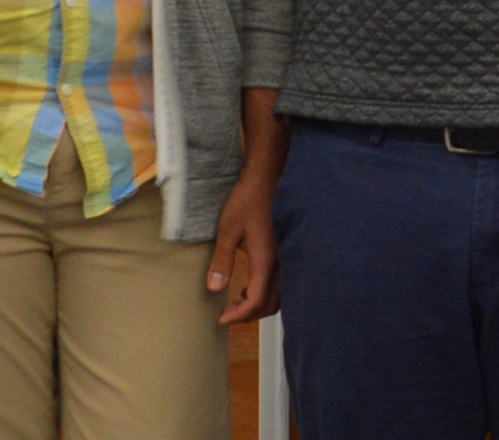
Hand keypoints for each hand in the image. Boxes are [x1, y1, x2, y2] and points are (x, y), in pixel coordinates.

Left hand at [207, 169, 279, 324]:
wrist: (267, 178)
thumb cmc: (246, 200)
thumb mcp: (227, 229)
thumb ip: (221, 260)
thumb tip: (214, 289)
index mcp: (266, 261)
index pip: (256, 301)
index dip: (239, 315)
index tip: (221, 319)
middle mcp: (280, 263)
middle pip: (270, 303)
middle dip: (249, 315)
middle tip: (227, 314)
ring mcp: (284, 257)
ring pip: (278, 295)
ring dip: (258, 305)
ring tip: (236, 303)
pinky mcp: (283, 251)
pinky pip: (280, 283)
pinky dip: (265, 293)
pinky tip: (248, 285)